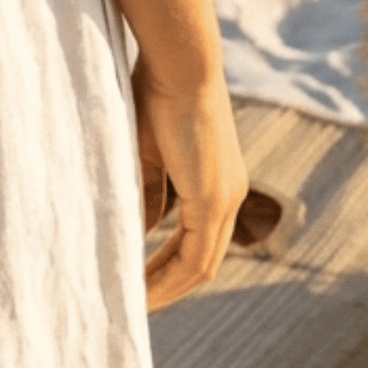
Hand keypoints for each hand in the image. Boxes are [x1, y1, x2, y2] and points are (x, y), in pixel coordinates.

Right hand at [134, 61, 246, 312]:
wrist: (180, 62)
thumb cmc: (158, 89)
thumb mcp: (150, 148)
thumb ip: (150, 189)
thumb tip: (144, 226)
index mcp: (217, 180)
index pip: (198, 238)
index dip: (169, 263)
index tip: (142, 280)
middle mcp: (231, 195)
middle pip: (202, 261)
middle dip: (170, 285)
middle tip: (139, 305)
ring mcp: (226, 198)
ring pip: (201, 265)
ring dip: (168, 288)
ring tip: (136, 306)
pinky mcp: (213, 198)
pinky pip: (195, 257)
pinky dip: (170, 278)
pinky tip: (144, 290)